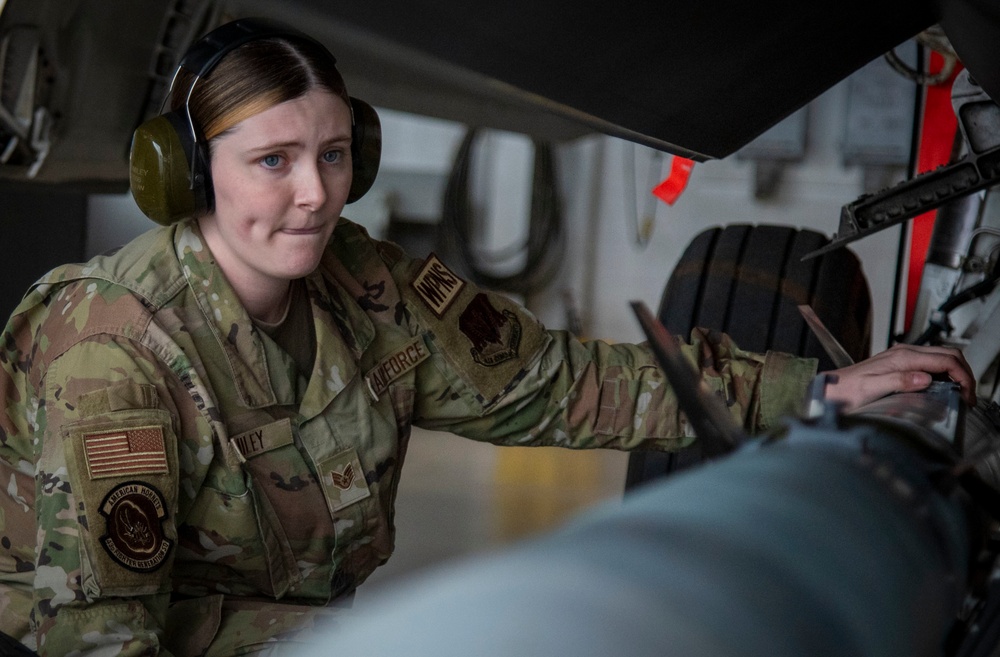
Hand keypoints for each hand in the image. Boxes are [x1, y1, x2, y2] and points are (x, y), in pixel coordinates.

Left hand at [822, 343, 975, 409]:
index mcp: (902, 357)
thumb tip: (925, 378)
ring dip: (956, 373)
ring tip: (960, 393)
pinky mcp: (901, 363)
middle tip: (968, 395)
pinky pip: (931, 363)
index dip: (963, 376)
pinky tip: (944, 388)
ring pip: (941, 357)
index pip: (945, 360)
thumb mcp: (872, 388)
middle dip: (964, 373)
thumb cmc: (848, 390)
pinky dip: (944, 373)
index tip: (967, 394)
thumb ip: (899, 381)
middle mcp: (904, 353)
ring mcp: (903, 356)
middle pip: (948, 355)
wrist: (833, 388)